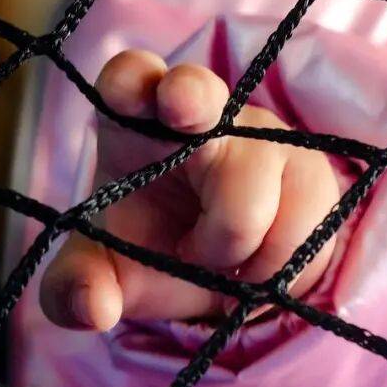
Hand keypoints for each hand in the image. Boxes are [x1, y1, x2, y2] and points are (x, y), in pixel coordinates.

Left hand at [39, 50, 340, 330]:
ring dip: (232, 254)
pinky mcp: (309, 172)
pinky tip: (258, 268)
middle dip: (189, 100)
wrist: (218, 271)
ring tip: (220, 263)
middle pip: (196, 92)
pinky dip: (276, 270)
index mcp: (137, 122)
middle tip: (182, 117)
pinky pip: (301, 229)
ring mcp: (263, 137)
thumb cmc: (149, 246)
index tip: (127, 93)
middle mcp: (204, 114)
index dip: (129, 80)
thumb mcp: (103, 271)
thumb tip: (89, 307)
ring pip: (249, 198)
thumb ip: (76, 289)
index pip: (129, 79)